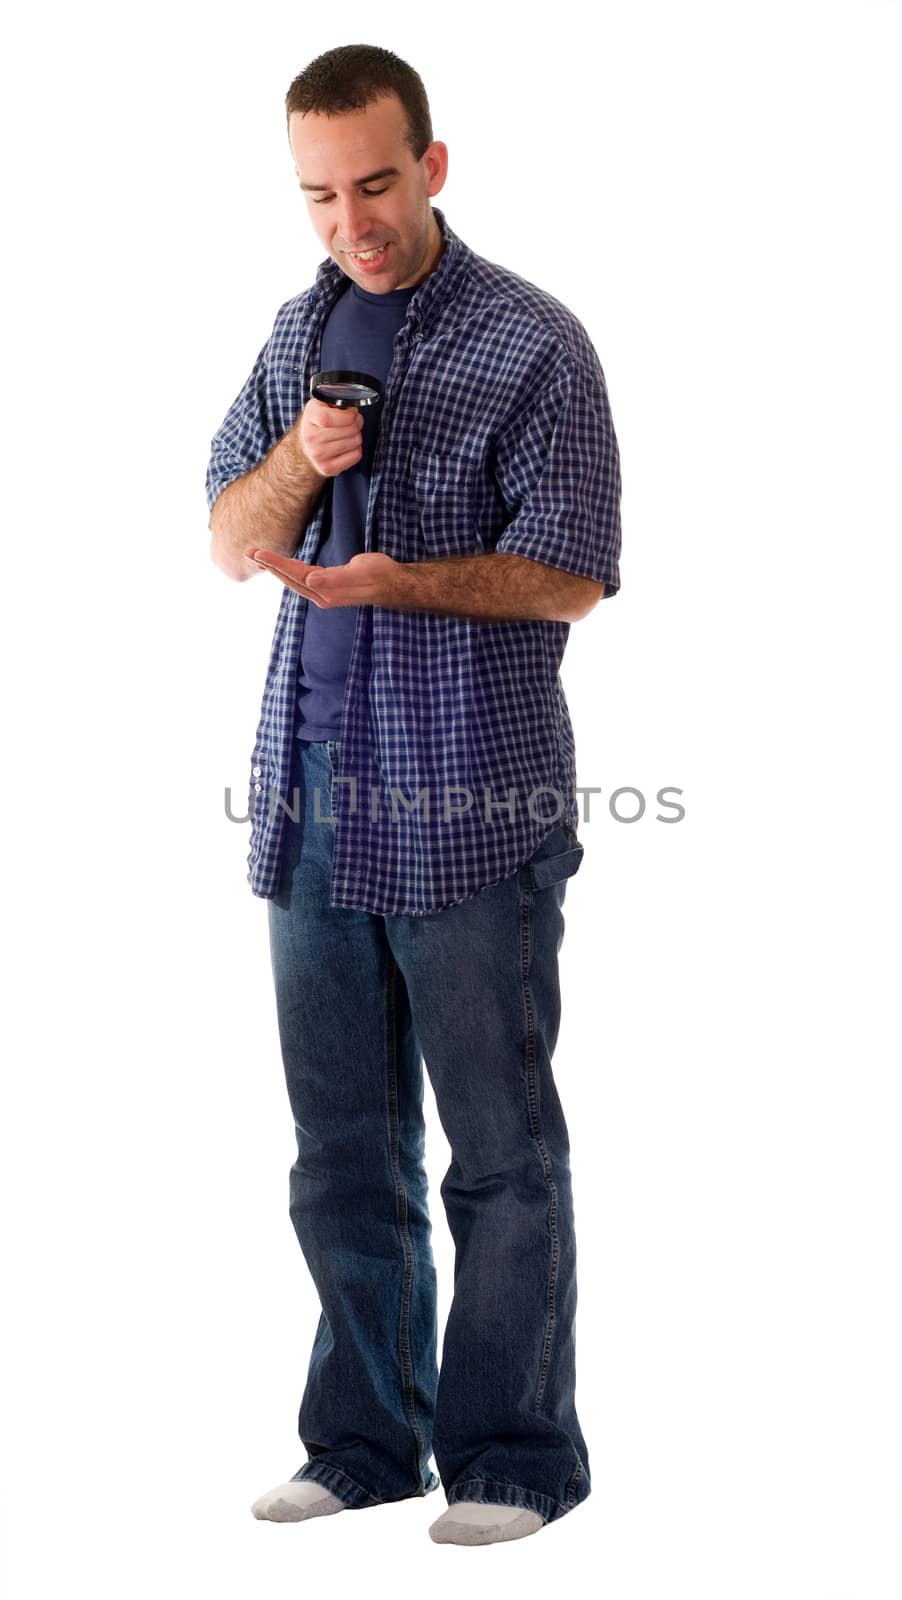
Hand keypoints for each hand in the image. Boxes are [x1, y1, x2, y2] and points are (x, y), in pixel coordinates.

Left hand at [244, 549, 403, 607]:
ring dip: (276, 569)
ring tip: (259, 558)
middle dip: (269, 566)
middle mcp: (322, 594)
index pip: (294, 574)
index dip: (275, 563)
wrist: (395, 584)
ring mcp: (326, 593)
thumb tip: (311, 579)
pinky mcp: (330, 588)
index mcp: (326, 590)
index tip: (257, 553)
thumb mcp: (359, 572)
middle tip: (248, 551)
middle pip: (289, 579)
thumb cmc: (380, 575)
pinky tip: (284, 568)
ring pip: (294, 581)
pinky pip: (302, 580)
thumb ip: (334, 577)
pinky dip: (288, 572)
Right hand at [295, 397, 363, 478]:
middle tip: (353, 421)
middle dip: (356, 422)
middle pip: (351, 428)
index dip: (349, 414)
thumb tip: (352, 404)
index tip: (351, 412)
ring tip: (348, 433)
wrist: (304, 448)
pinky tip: (347, 446)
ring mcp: (319, 455)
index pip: (332, 417)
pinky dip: (355, 449)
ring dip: (356, 435)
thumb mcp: (320, 405)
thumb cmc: (316, 424)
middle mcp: (312, 438)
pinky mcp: (328, 468)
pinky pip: (356, 455)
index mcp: (310, 417)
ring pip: (356, 441)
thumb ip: (334, 401)